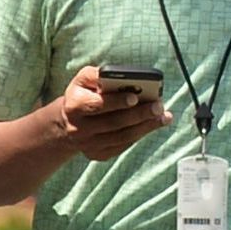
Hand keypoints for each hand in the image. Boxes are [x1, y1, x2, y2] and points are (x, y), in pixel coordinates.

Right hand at [51, 65, 172, 163]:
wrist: (67, 122)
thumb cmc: (83, 94)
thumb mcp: (83, 79)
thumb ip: (99, 74)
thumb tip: (122, 75)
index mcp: (74, 106)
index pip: (97, 105)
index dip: (117, 101)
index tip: (136, 97)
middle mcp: (78, 128)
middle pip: (113, 123)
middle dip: (139, 114)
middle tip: (158, 106)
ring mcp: (87, 144)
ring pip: (121, 137)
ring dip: (145, 127)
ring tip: (163, 117)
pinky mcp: (97, 154)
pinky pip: (123, 146)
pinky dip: (140, 134)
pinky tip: (153, 125)